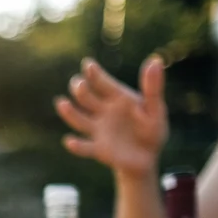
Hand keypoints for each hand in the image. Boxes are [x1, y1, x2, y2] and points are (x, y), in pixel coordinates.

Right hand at [55, 56, 167, 179]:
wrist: (146, 156)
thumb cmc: (152, 129)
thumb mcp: (155, 108)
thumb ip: (153, 87)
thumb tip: (155, 60)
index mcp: (117, 98)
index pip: (103, 83)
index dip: (94, 73)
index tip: (88, 64)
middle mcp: (103, 111)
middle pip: (87, 98)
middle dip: (81, 90)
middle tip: (78, 84)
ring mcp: (98, 130)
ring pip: (80, 120)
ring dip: (70, 113)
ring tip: (62, 103)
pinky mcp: (97, 148)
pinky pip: (85, 147)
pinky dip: (76, 146)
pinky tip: (69, 141)